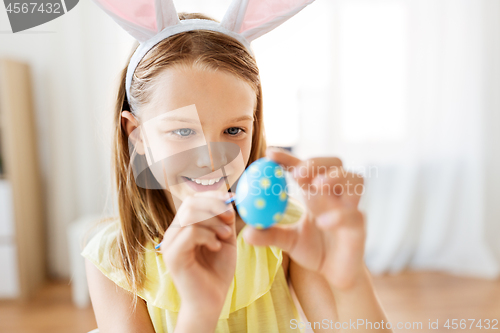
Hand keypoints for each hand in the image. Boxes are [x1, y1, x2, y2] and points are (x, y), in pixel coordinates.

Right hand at [160, 191, 236, 312]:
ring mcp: (170, 244)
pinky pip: (190, 233)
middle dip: (214, 206)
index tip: (232, 199)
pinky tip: (217, 247)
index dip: (213, 196)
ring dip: (214, 222)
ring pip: (190, 216)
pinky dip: (208, 236)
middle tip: (230, 218)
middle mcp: (173, 233)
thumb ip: (224, 219)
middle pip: (190, 203)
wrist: (211, 300)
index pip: (193, 200)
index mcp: (184, 227)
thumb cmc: (217, 270)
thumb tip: (228, 198)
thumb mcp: (225, 238)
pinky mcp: (173, 256)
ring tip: (226, 236)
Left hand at [243, 148, 365, 289]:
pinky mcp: (359, 226)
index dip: (289, 158)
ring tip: (316, 185)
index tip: (270, 154)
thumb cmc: (313, 250)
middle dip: (316, 162)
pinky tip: (322, 222)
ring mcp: (350, 207)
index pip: (304, 167)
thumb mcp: (286, 241)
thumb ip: (268, 234)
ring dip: (336, 177)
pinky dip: (339, 215)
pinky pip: (354, 215)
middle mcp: (335, 194)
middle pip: (335, 163)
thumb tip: (246, 232)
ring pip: (355, 179)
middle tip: (297, 171)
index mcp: (316, 191)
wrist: (334, 275)